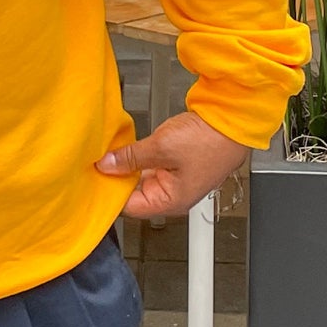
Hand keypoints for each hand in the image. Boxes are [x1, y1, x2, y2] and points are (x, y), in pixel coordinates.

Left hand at [95, 111, 248, 219]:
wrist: (235, 119)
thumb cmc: (210, 140)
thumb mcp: (161, 147)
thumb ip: (129, 158)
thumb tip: (105, 165)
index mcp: (171, 202)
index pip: (128, 207)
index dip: (109, 192)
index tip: (92, 178)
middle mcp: (174, 195)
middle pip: (134, 192)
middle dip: (117, 176)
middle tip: (97, 161)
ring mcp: (177, 178)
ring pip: (142, 176)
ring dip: (129, 164)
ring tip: (112, 151)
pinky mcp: (179, 162)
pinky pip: (153, 163)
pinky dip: (141, 155)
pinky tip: (130, 144)